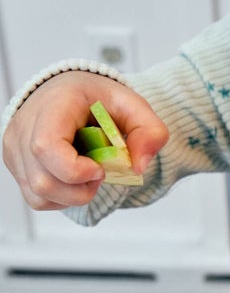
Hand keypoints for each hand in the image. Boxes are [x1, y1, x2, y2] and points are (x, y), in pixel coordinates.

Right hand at [2, 71, 168, 209]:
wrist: (70, 92)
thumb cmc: (98, 100)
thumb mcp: (134, 107)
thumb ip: (150, 132)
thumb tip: (139, 167)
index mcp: (54, 106)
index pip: (46, 147)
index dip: (75, 170)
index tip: (99, 169)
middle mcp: (25, 127)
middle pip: (43, 181)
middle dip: (81, 190)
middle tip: (101, 172)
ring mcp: (15, 147)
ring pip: (39, 194)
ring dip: (73, 196)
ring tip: (89, 175)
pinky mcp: (16, 164)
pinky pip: (36, 198)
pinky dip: (62, 199)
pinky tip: (75, 180)